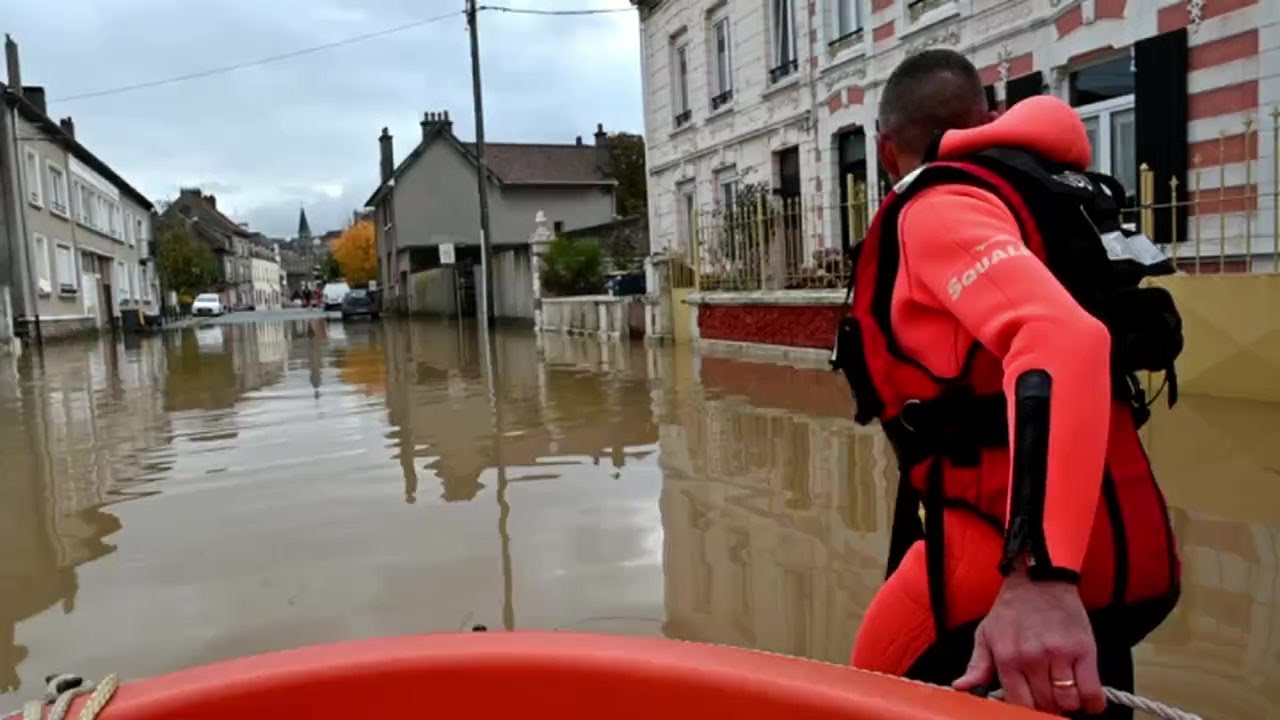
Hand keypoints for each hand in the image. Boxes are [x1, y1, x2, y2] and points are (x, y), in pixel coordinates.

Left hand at [952, 569, 1105, 715]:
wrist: (1039, 578)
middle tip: (1049, 697)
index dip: (1027, 711)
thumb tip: (961, 688)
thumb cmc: (1011, 609)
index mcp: (1007, 658)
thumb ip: (976, 666)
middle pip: (1045, 705)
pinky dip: (1092, 703)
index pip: (1019, 704)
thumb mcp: (986, 634)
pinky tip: (1087, 700)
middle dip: (1048, 707)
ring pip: (1068, 701)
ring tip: (1066, 694)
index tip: (1032, 706)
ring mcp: (1059, 655)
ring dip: (1068, 704)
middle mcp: (1032, 659)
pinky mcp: (1083, 649)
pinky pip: (1092, 691)